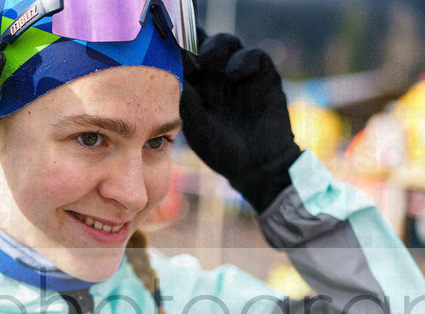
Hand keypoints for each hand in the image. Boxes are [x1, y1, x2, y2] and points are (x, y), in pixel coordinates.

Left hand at [180, 33, 300, 212]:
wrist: (258, 167)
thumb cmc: (223, 151)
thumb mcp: (199, 131)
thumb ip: (188, 104)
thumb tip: (172, 76)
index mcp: (193, 84)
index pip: (179, 54)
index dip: (171, 45)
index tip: (162, 42)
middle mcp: (213, 73)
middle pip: (200, 40)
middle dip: (192, 36)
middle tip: (184, 46)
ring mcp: (237, 72)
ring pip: (224, 42)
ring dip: (215, 46)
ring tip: (207, 59)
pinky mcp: (262, 74)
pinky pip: (254, 55)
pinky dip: (244, 59)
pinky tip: (235, 74)